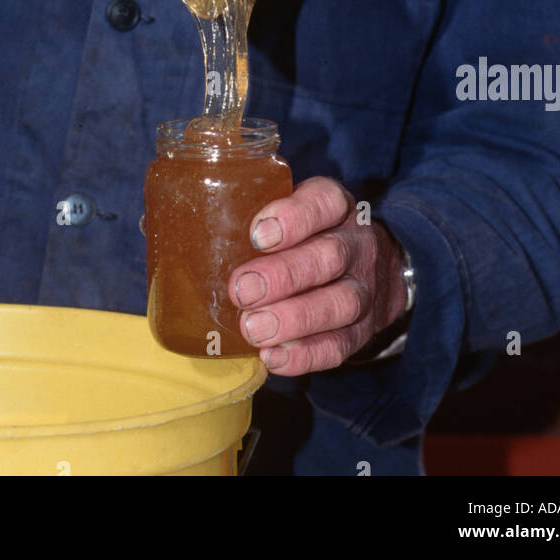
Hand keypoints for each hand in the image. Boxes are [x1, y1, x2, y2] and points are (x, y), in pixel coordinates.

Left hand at [228, 176, 408, 375]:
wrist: (370, 271)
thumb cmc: (308, 236)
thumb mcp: (291, 211)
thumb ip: (254, 215)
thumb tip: (190, 230)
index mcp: (335, 208)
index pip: (325, 202)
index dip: (294, 218)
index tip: (257, 236)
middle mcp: (355, 245)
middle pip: (329, 257)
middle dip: (284, 275)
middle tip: (242, 290)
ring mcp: (364, 290)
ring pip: (340, 303)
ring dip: (294, 319)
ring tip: (253, 329)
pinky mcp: (361, 331)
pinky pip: (340, 346)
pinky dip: (305, 355)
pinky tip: (272, 357)